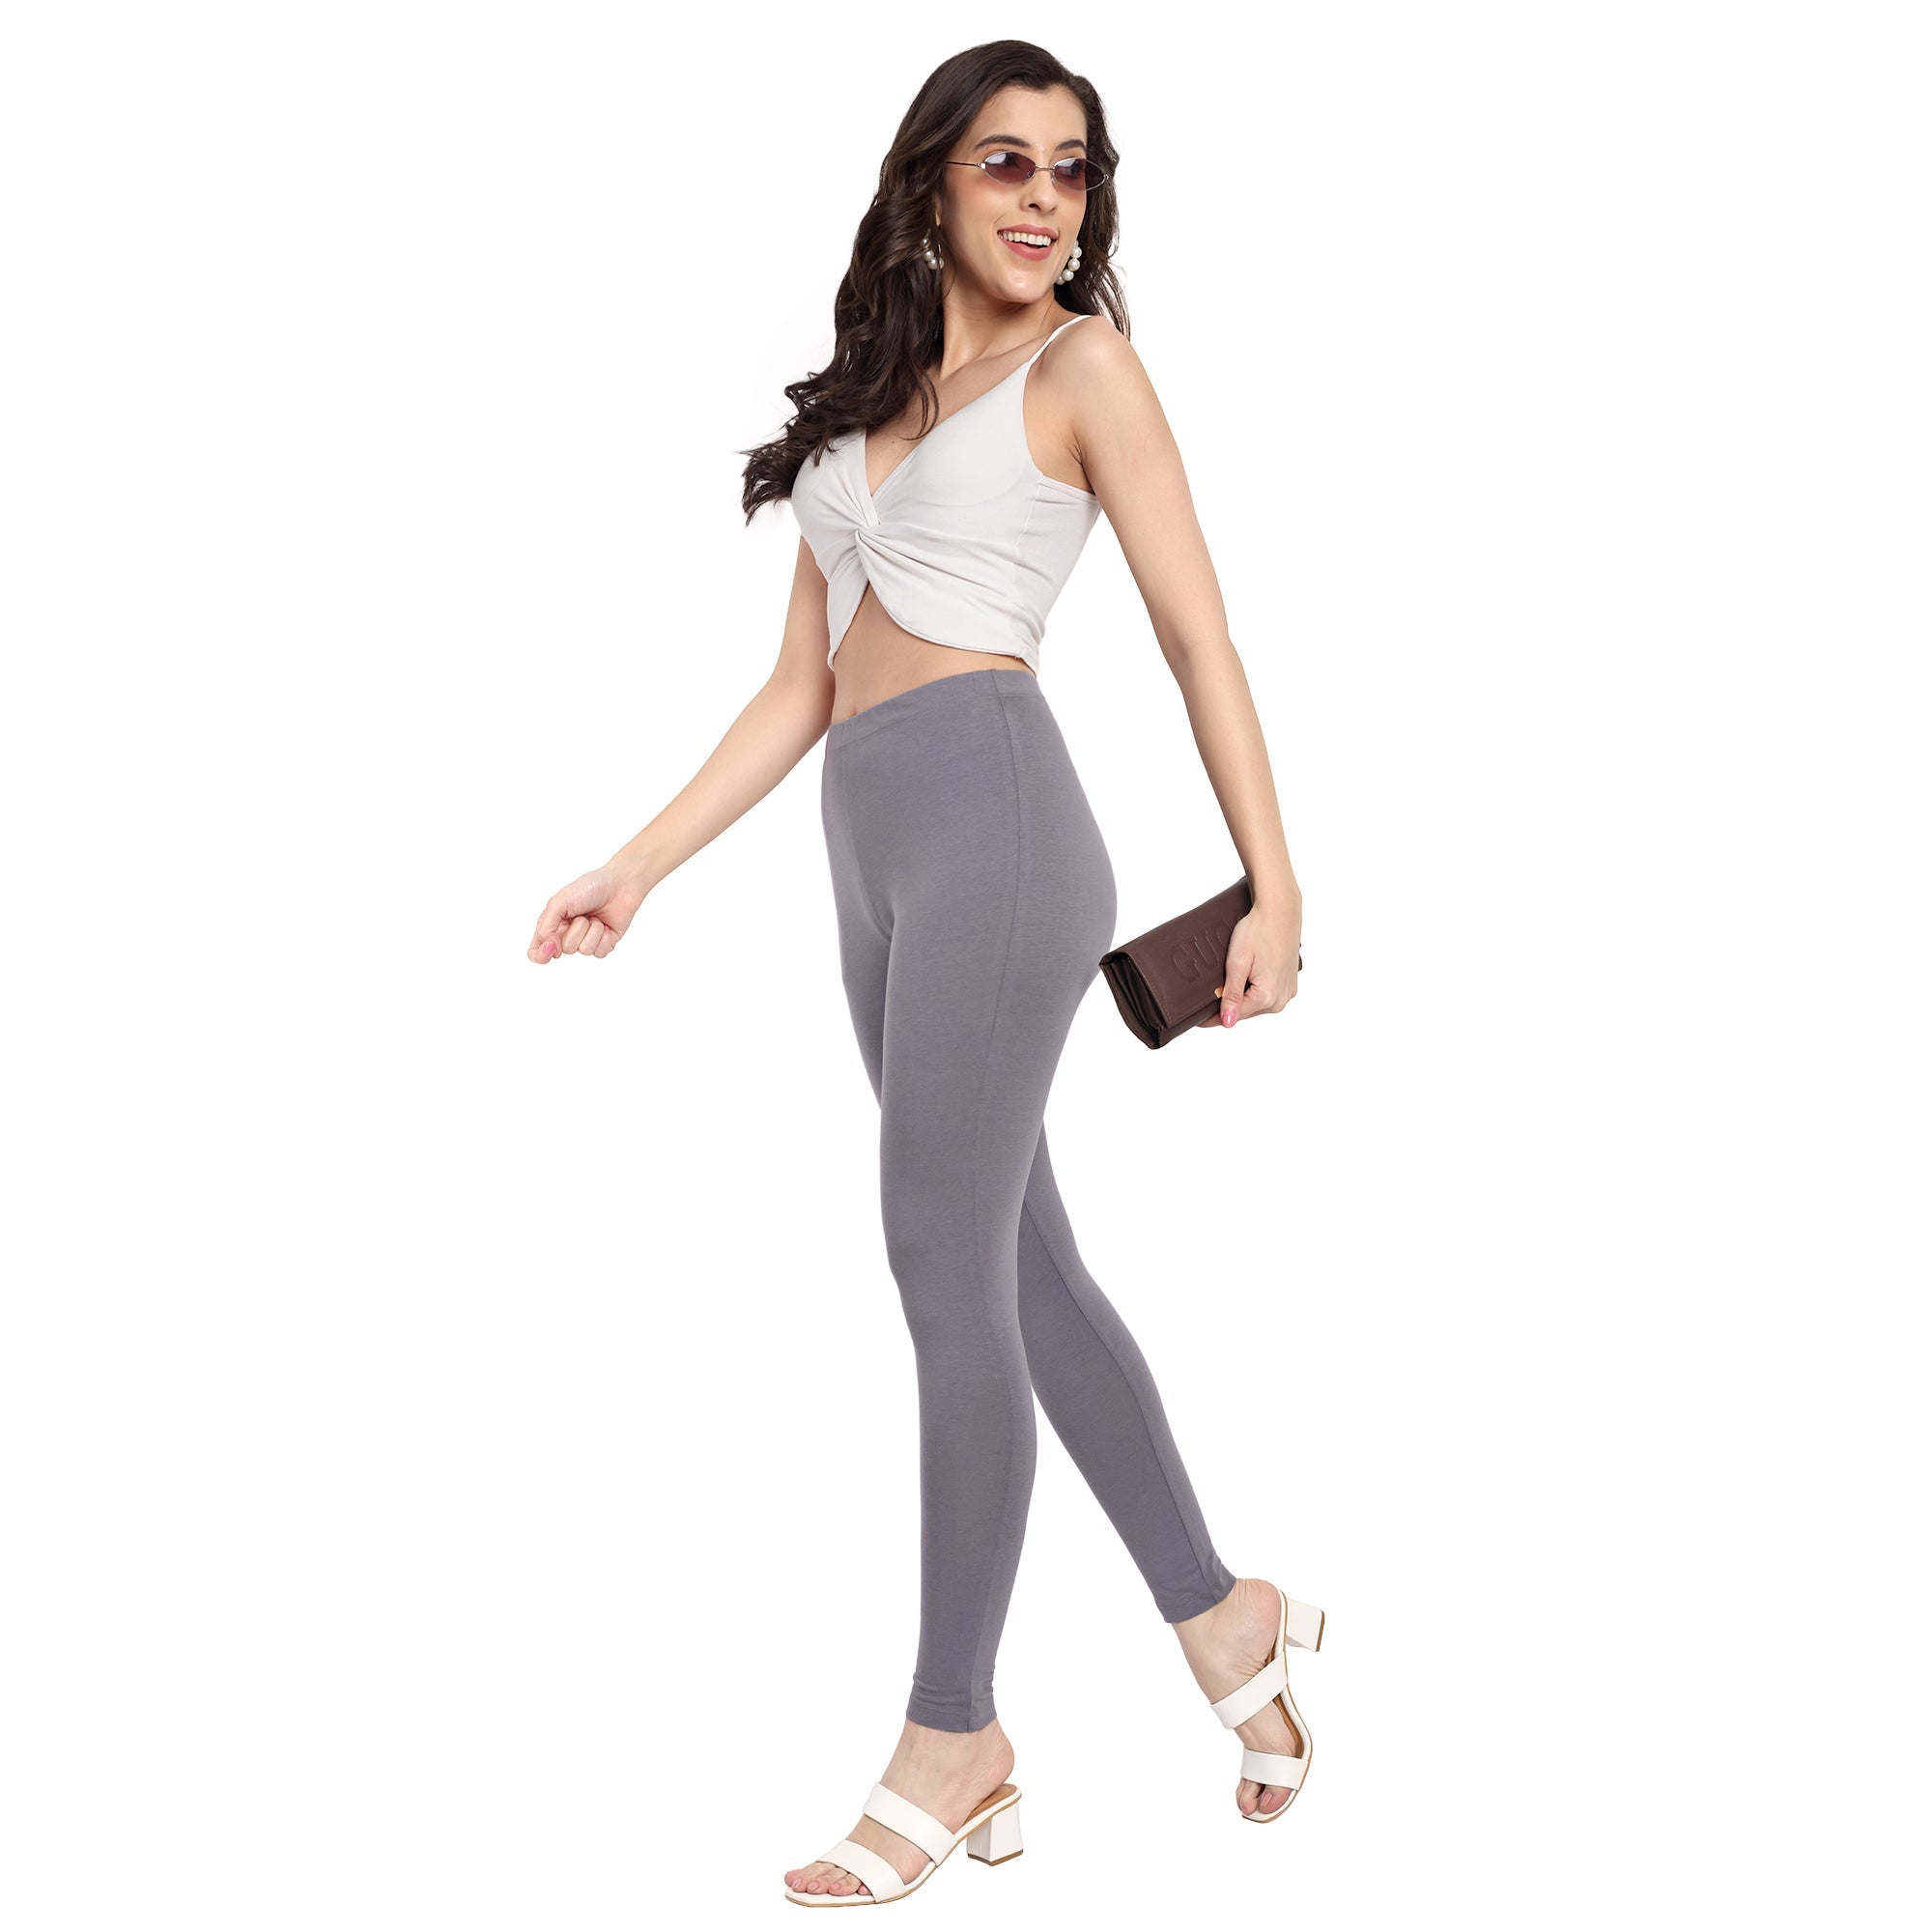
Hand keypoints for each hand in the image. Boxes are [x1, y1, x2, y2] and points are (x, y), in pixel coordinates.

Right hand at [528, 862, 646, 963]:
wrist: (619, 884)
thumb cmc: (588, 888)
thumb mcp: (560, 902)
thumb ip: (546, 925)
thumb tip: (548, 946)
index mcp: (552, 925)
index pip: (537, 951)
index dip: (541, 954)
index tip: (552, 946)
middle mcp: (568, 935)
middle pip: (564, 949)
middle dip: (575, 930)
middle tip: (582, 915)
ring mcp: (586, 940)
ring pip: (584, 950)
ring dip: (591, 930)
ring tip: (595, 916)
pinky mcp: (604, 944)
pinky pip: (600, 952)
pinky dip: (604, 937)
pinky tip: (606, 924)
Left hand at [1196, 902, 1301, 1029]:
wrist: (1280, 910)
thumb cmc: (1258, 930)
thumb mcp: (1238, 963)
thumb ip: (1233, 995)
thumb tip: (1228, 1022)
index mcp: (1267, 996)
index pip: (1232, 1016)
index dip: (1211, 1017)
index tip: (1196, 1017)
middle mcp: (1281, 999)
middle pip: (1245, 1012)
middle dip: (1227, 1004)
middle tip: (1210, 991)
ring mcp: (1288, 992)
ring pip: (1255, 1004)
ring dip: (1241, 997)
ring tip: (1230, 979)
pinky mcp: (1290, 984)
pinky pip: (1267, 995)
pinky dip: (1254, 989)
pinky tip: (1248, 975)